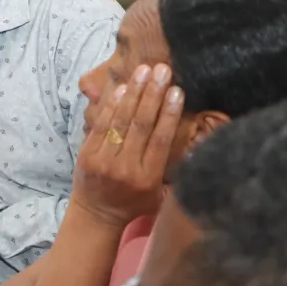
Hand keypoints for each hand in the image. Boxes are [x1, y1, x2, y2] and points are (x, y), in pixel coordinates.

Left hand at [71, 63, 183, 227]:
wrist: (96, 215)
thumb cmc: (134, 203)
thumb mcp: (161, 195)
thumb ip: (176, 172)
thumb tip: (200, 141)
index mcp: (147, 178)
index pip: (161, 140)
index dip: (169, 114)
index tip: (178, 91)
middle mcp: (124, 168)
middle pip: (141, 126)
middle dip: (152, 95)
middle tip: (162, 70)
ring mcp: (103, 160)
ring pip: (120, 122)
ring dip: (134, 93)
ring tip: (144, 71)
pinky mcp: (87, 154)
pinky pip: (101, 125)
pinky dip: (112, 105)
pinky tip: (124, 88)